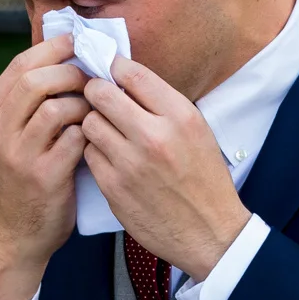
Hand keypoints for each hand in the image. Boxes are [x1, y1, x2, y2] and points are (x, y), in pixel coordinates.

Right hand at [0, 35, 89, 299]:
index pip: (20, 64)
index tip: (79, 46)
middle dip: (72, 73)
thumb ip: (27, 101)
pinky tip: (96, 139)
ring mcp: (18, 154)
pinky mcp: (43, 176)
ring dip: (85, 104)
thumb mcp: (10, 136)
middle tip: (93, 80)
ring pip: (57, 106)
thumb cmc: (23, 178)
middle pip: (36, 79)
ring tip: (95, 112)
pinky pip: (76, 138)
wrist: (17, 234)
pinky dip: (91, 133)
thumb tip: (65, 57)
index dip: (54, 49)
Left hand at [80, 59, 250, 279]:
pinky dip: (95, 152)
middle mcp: (154, 136)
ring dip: (94, 123)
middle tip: (98, 98)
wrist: (209, 233)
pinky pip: (89, 154)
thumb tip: (126, 79)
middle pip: (101, 94)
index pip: (132, 74)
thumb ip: (164, 105)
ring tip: (107, 131)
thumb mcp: (198, 131)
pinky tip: (110, 157)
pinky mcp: (114, 187)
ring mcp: (130, 163)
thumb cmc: (205, 180)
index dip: (114, 67)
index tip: (109, 69)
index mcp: (180, 116)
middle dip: (95, 91)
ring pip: (89, 123)